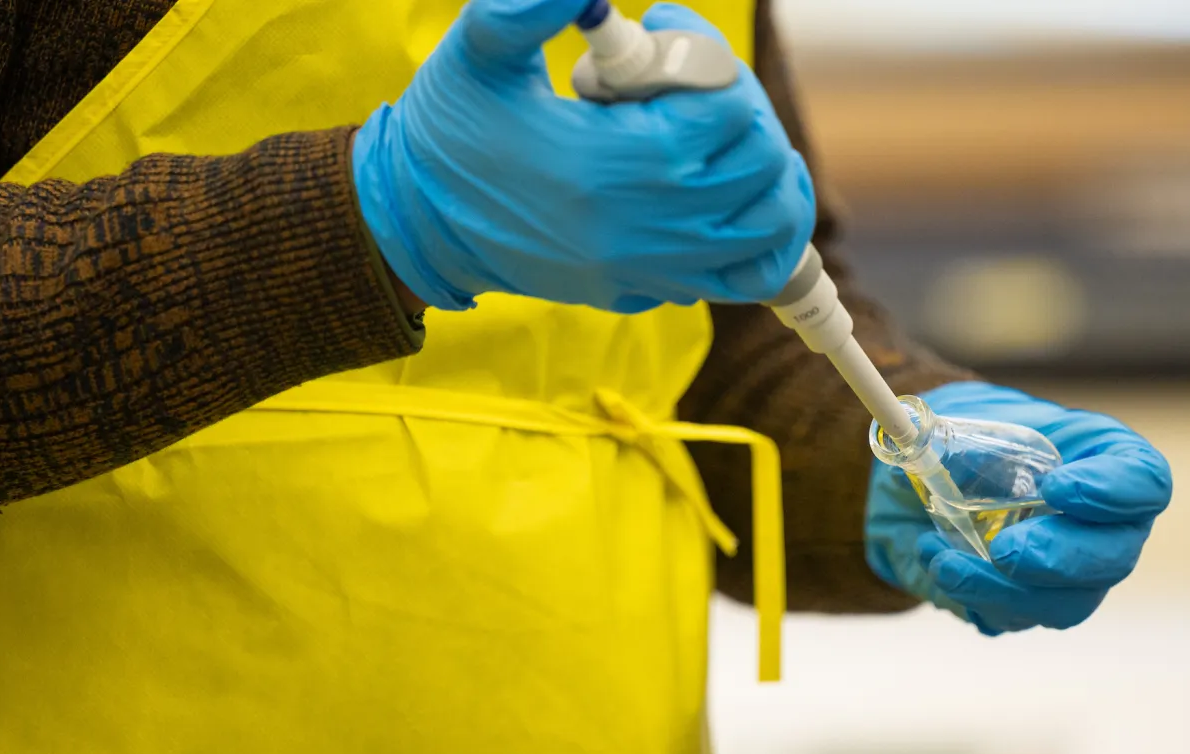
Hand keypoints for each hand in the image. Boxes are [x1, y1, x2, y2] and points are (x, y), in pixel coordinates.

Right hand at [352, 0, 814, 313]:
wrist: (419, 222)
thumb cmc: (449, 133)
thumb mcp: (478, 53)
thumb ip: (531, 6)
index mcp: (611, 164)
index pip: (726, 106)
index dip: (707, 54)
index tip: (663, 32)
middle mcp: (644, 226)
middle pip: (760, 162)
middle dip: (740, 107)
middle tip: (694, 83)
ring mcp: (651, 267)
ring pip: (770, 225)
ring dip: (764, 171)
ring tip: (723, 136)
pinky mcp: (648, 290)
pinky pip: (746, 275)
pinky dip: (757, 235)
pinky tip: (727, 196)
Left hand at [865, 381, 1171, 634]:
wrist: (921, 489)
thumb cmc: (958, 441)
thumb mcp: (955, 418)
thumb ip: (947, 428)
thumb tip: (912, 433)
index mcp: (1102, 458)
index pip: (1143, 481)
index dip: (1112, 491)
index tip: (1056, 486)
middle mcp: (1101, 522)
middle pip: (1116, 555)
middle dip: (1061, 557)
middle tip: (1007, 549)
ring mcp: (1073, 571)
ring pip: (1068, 603)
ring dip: (1003, 588)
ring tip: (945, 559)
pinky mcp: (1033, 603)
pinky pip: (1017, 616)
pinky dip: (973, 594)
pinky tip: (937, 559)